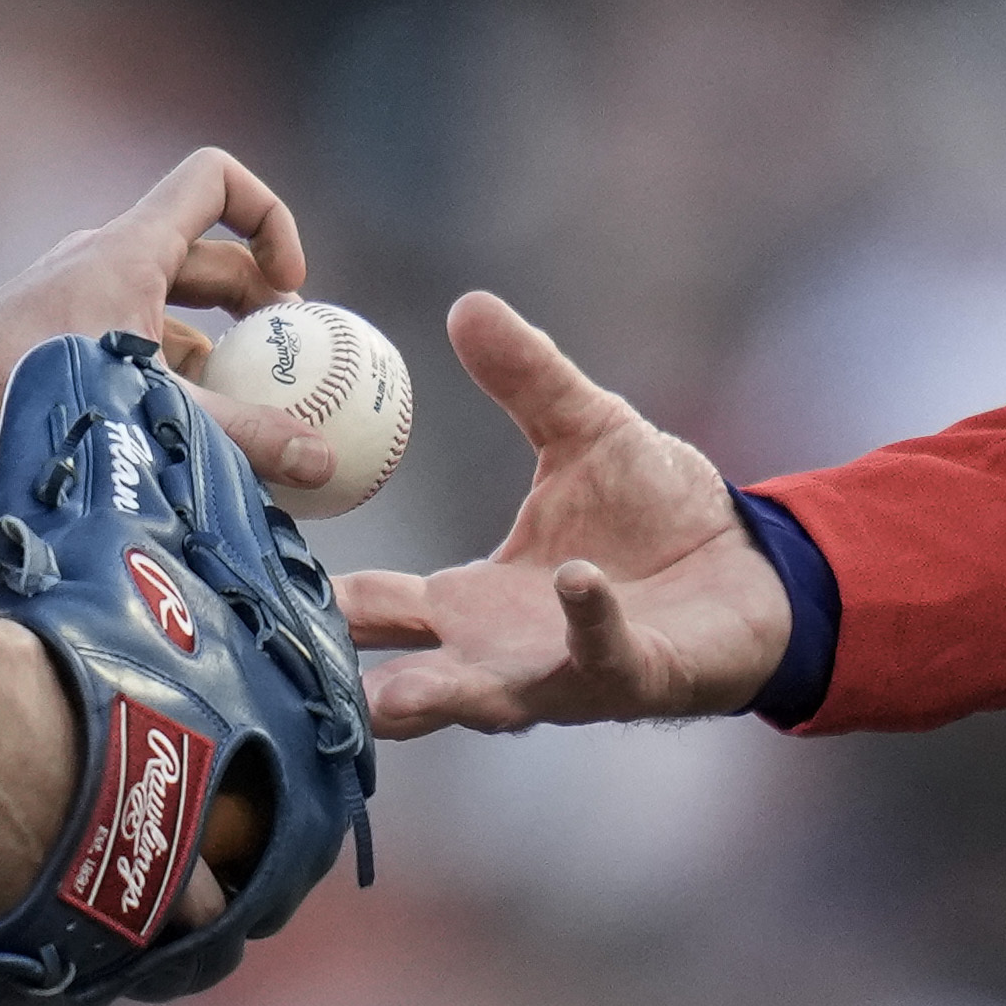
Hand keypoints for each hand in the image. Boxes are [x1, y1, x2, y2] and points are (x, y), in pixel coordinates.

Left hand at [0, 142, 310, 420]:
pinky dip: (174, 385)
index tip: (288, 289)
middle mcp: (110, 263)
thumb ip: (241, 433)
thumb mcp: (147, 408)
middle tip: (288, 363)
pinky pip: (139, 351)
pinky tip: (191, 444)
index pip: (215, 181)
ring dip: (218, 355)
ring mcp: (84, 304)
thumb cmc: (16, 389)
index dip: (268, 217)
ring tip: (250, 418)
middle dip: (257, 302)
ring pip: (174, 314)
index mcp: (133, 250)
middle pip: (208, 257)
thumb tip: (320, 457)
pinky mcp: (64, 347)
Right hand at [336, 295, 787, 733]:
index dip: (314, 598)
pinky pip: (600, 655)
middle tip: (294, 672)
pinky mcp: (631, 676)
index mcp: (471, 602)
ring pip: (483, 702)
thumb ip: (525, 378)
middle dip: (351, 686)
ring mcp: (560, 673)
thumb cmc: (659, 517)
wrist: (755, 567)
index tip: (251, 576)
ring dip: (440, 697)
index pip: (371, 608)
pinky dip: (587, 621)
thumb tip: (466, 302)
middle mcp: (499, 654)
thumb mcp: (584, 432)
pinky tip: (577, 579)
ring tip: (393, 696)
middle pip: (401, 678)